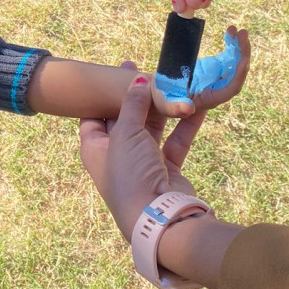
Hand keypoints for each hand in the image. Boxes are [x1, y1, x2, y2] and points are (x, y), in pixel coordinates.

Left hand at [79, 73, 205, 241]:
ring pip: (152, 128)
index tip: (115, 72)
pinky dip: (184, 124)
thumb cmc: (129, 174)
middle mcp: (116, 155)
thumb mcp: (125, 134)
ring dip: (162, 108)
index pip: (93, 115)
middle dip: (136, 97)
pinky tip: (195, 104)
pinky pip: (175, 141)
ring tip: (173, 83)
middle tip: (147, 70)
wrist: (157, 218)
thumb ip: (132, 105)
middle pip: (124, 119)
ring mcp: (142, 163)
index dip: (102, 94)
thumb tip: (137, 81)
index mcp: (94, 148)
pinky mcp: (166, 170)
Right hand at [152, 26, 251, 115]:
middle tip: (242, 34)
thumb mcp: (165, 103)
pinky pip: (228, 55)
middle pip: (236, 73)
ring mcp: (217, 77)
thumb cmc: (162, 99)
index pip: (229, 89)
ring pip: (235, 62)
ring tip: (238, 30)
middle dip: (242, 54)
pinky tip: (230, 32)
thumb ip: (175, 108)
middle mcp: (218, 88)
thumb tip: (188, 109)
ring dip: (239, 46)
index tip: (244, 61)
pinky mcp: (214, 67)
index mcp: (209, 99)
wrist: (161, 90)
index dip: (238, 76)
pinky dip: (231, 43)